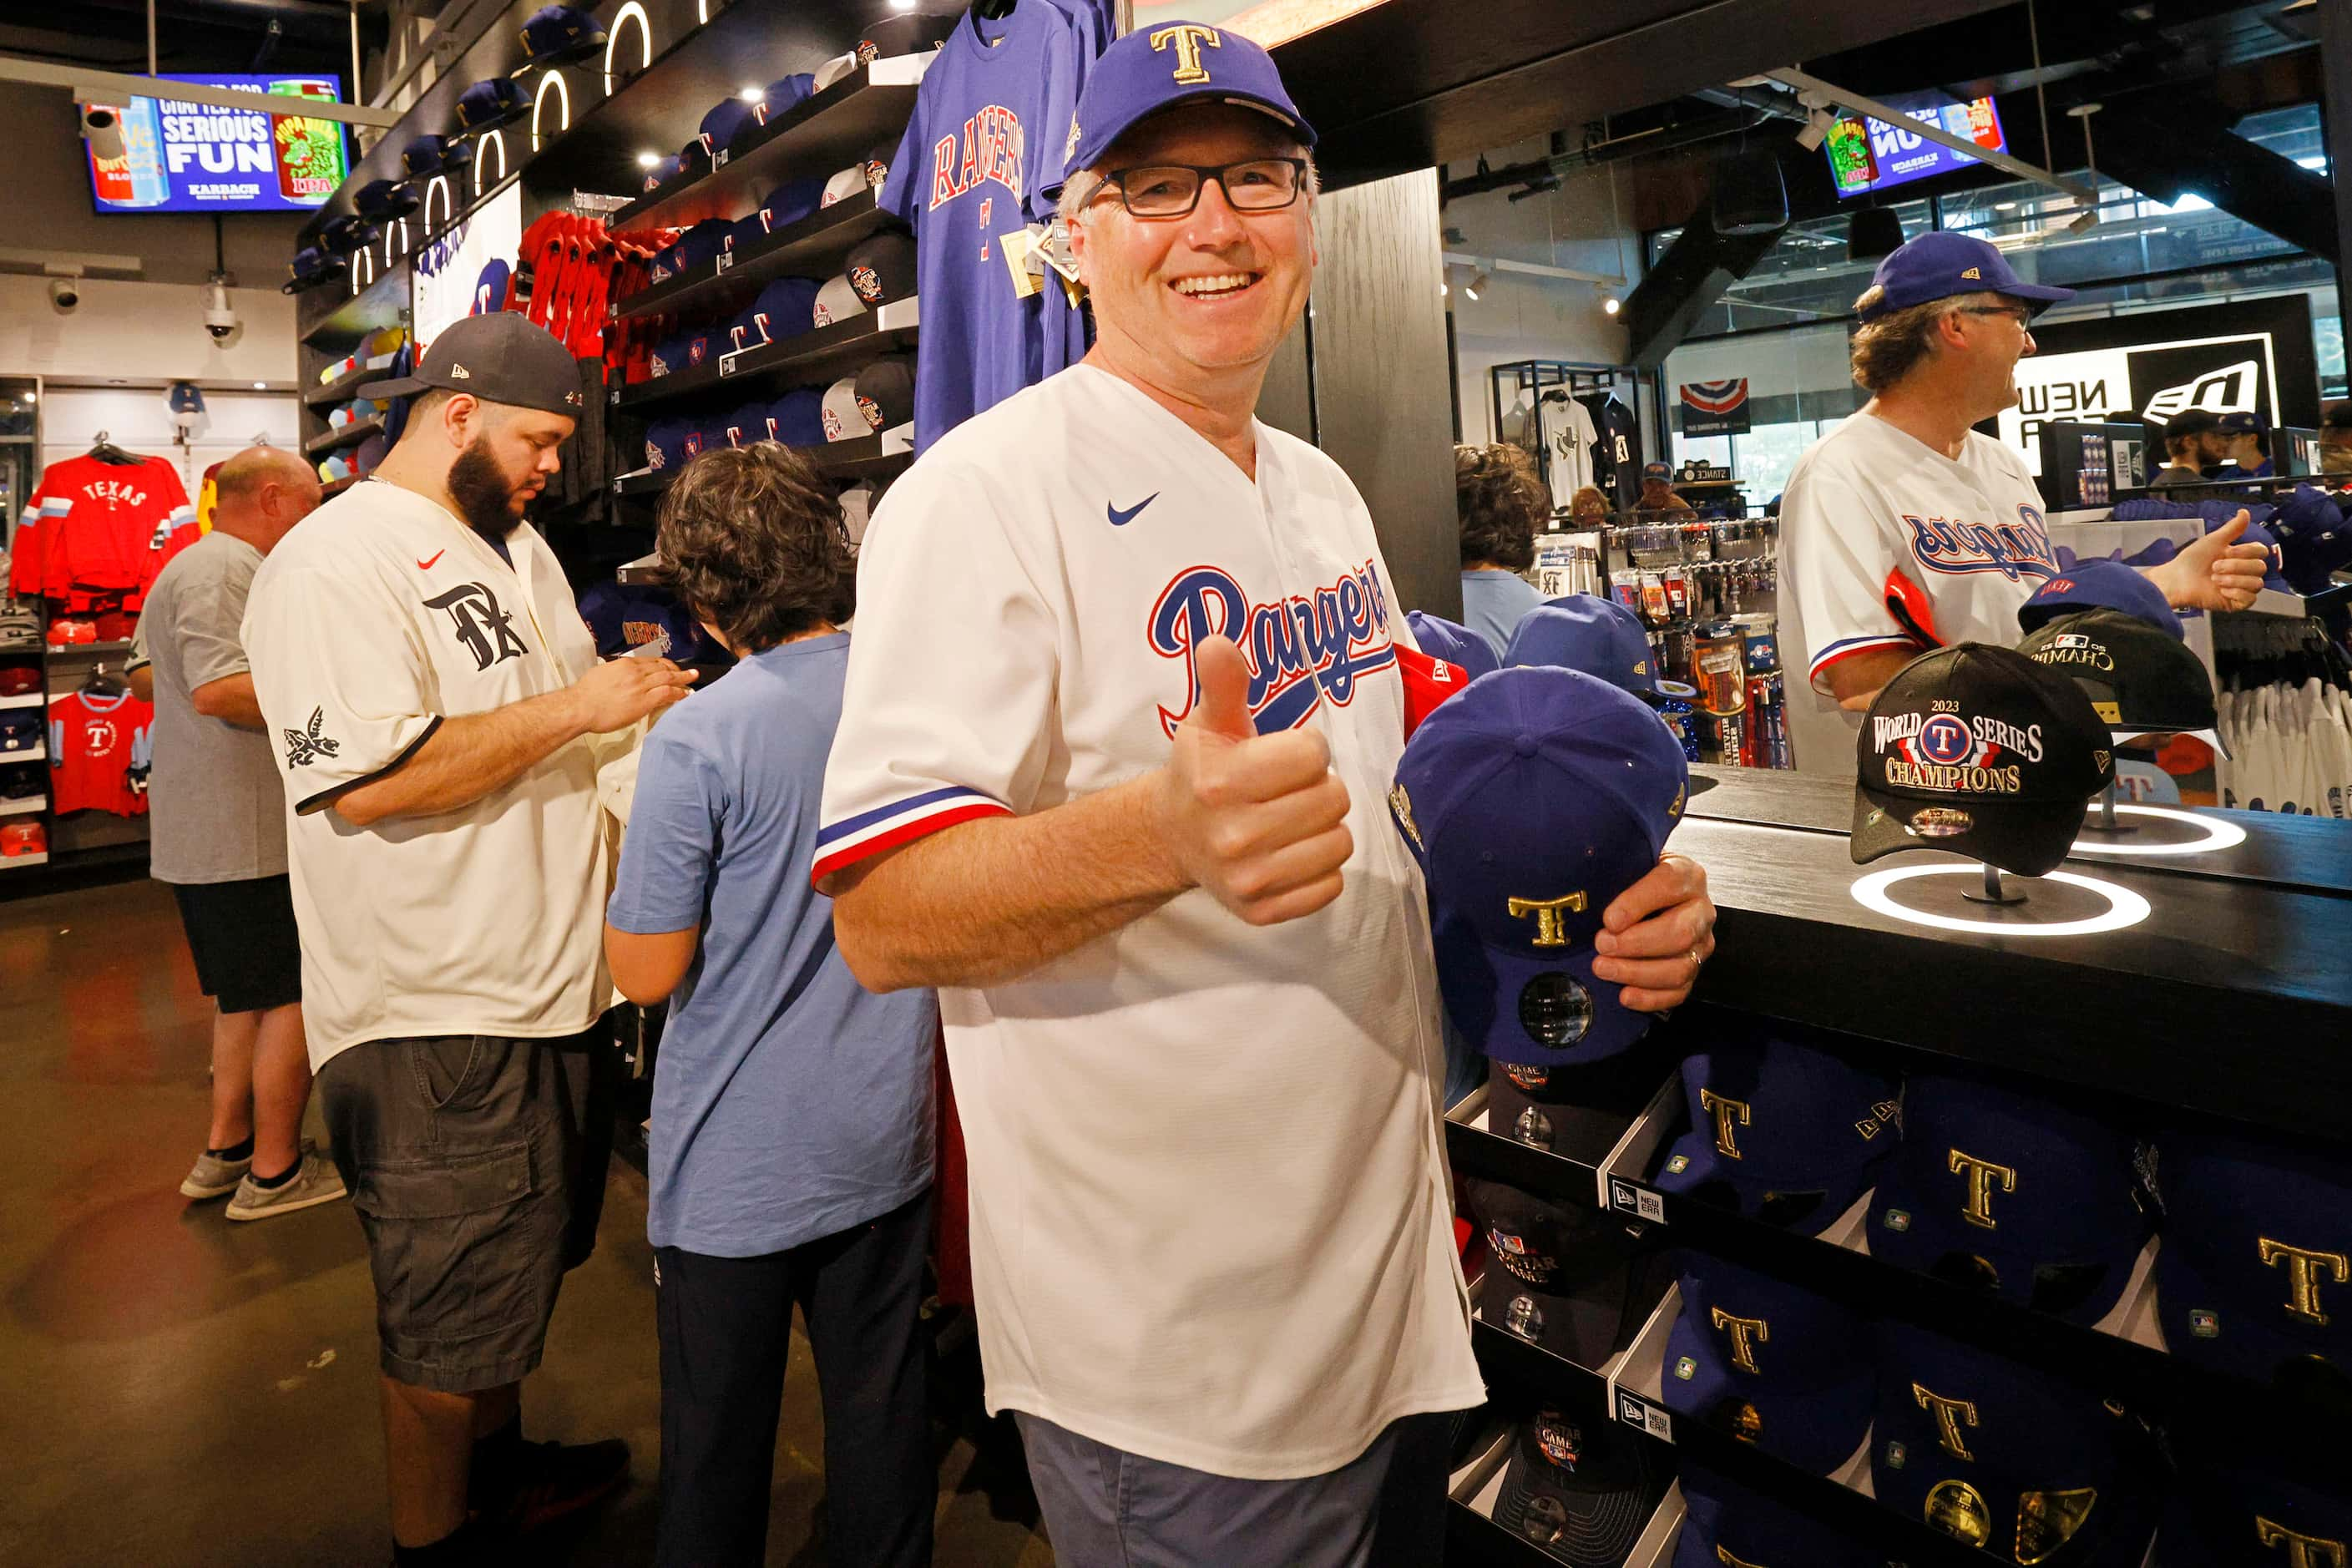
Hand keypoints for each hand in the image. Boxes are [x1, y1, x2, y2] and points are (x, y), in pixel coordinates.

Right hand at [569, 655, 697, 732]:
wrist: (581, 706)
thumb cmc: (585, 694)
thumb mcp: (601, 673)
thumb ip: (614, 672)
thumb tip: (617, 675)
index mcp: (625, 664)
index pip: (650, 661)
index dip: (663, 664)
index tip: (669, 667)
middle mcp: (635, 672)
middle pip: (662, 667)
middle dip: (677, 669)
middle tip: (687, 672)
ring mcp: (641, 685)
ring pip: (668, 678)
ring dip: (683, 678)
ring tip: (693, 679)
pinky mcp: (644, 701)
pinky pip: (667, 693)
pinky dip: (679, 693)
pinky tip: (686, 694)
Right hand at [1157, 636, 1352, 925]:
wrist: (1172, 836)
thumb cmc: (1203, 769)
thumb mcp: (1209, 721)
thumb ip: (1222, 682)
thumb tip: (1217, 642)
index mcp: (1219, 783)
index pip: (1313, 755)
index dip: (1305, 749)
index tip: (1279, 755)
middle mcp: (1231, 836)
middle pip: (1333, 799)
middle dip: (1318, 786)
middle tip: (1286, 789)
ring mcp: (1247, 880)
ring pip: (1339, 843)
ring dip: (1324, 826)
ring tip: (1292, 818)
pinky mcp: (1261, 912)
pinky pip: (1331, 885)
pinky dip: (1320, 867)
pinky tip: (1291, 852)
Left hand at [1593, 853, 1713, 1011]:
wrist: (1649, 895)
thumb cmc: (1634, 877)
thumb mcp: (1629, 862)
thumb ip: (1616, 869)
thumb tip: (1584, 892)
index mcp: (1687, 876)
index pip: (1668, 885)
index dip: (1637, 904)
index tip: (1608, 919)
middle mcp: (1701, 911)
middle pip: (1679, 933)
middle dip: (1636, 944)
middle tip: (1601, 945)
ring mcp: (1700, 944)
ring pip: (1680, 968)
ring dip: (1637, 973)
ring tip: (1603, 969)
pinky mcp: (1693, 970)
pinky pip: (1678, 992)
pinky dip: (1650, 998)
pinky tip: (1624, 995)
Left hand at [2152, 513, 2269, 611]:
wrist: (2176, 580)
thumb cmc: (2192, 560)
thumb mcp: (2214, 540)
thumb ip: (2232, 528)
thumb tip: (2245, 512)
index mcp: (2242, 557)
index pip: (2261, 552)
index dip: (2246, 552)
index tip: (2227, 551)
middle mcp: (2245, 572)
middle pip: (2260, 568)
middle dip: (2235, 566)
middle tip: (2215, 567)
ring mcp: (2241, 588)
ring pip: (2257, 583)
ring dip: (2233, 580)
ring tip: (2214, 579)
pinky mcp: (2236, 603)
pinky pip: (2250, 599)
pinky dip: (2235, 593)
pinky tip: (2221, 590)